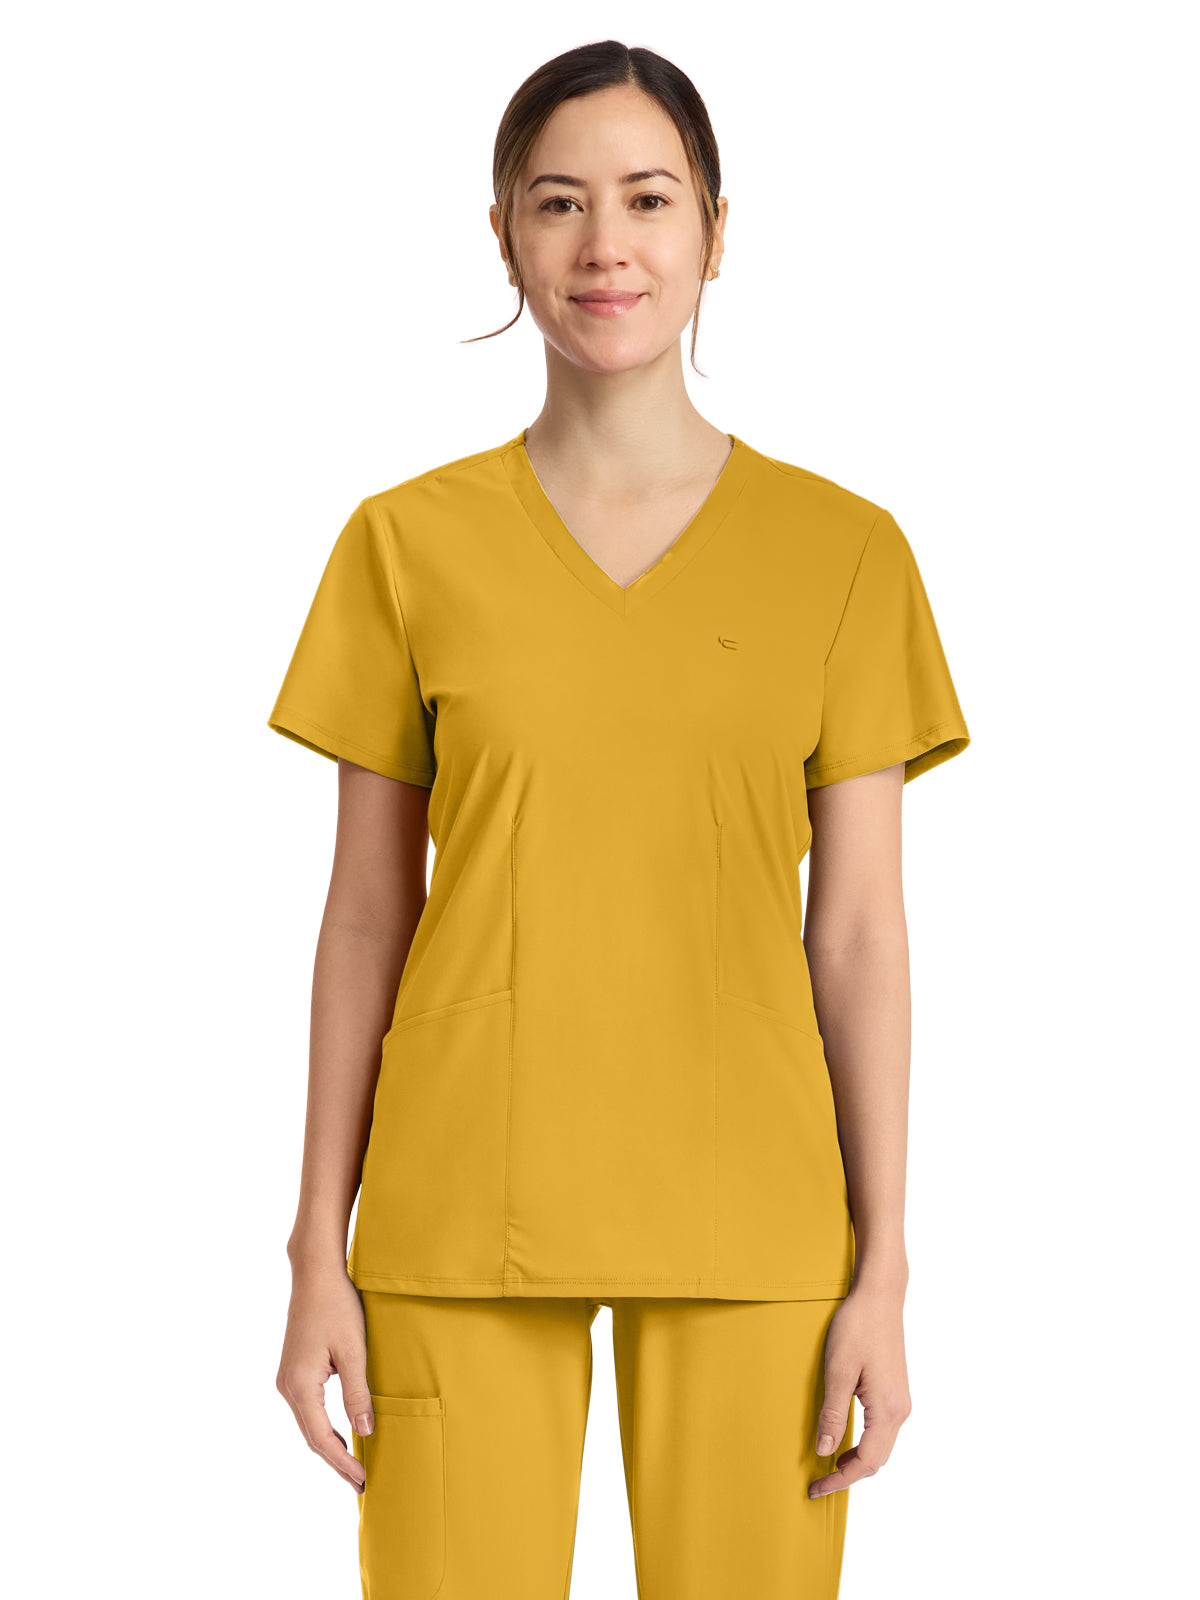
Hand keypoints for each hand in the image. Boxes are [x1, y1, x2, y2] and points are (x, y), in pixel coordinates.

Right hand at [276, 1260, 373, 1492]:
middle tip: (359, 1483)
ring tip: (352, 1466)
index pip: (322, 1438)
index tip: (362, 1480)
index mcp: (300, 1386)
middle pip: (312, 1436)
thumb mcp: (354, 1350)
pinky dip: (324, 1426)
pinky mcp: (293, 1370)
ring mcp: (287, 1378)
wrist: (315, 1273)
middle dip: (336, 1461)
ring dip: (329, 1445)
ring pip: (308, 1424)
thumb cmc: (337, 1305)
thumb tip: (364, 1432)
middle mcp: (287, 1386)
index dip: (342, 1462)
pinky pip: (308, 1409)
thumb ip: (357, 1393)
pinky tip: (341, 1432)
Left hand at [808, 1282, 911, 1497]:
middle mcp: (900, 1410)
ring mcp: (900, 1400)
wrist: (880, 1295)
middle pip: (877, 1460)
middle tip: (818, 1482)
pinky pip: (881, 1430)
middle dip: (848, 1475)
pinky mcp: (895, 1390)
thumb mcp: (838, 1370)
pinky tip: (844, 1438)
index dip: (840, 1479)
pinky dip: (864, 1443)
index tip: (816, 1489)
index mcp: (888, 1409)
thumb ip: (833, 1414)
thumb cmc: (857, 1327)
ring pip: (880, 1446)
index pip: (866, 1462)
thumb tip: (825, 1451)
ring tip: (828, 1465)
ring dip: (857, 1460)